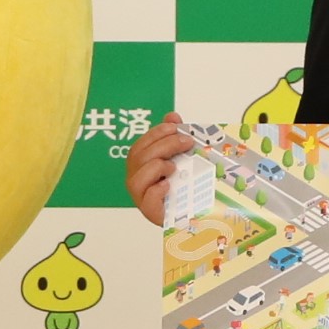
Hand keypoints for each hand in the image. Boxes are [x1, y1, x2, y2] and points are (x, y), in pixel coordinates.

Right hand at [125, 111, 193, 227]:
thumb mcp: (180, 157)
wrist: (192, 213)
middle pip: (140, 158)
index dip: (155, 133)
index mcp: (140, 166)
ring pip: (137, 178)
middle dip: (164, 145)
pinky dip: (157, 190)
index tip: (174, 126)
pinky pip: (147, 199)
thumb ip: (173, 137)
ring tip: (174, 167)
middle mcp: (136, 180)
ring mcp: (141, 197)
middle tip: (186, 142)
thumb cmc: (182, 185)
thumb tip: (172, 116)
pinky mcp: (151, 212)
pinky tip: (168, 185)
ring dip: (157, 167)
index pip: (140, 145)